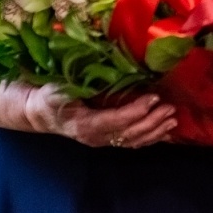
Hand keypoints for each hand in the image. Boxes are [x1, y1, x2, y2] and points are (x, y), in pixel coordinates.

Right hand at [21, 85, 173, 148]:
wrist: (39, 113)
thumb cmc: (49, 96)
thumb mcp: (59, 88)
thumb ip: (80, 84)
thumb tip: (108, 70)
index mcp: (83, 124)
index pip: (115, 120)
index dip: (135, 111)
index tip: (153, 98)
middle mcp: (94, 137)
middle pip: (128, 133)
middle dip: (152, 121)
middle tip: (170, 107)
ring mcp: (101, 141)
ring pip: (133, 141)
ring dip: (155, 130)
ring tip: (173, 119)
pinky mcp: (106, 140)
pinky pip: (131, 142)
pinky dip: (150, 137)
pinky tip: (164, 131)